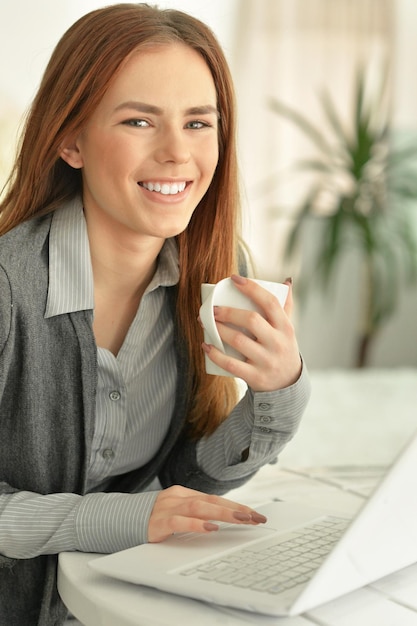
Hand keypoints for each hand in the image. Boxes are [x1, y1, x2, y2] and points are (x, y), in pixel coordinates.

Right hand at [148, 485, 266, 542]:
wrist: (118, 519)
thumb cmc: (151, 519)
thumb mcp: (176, 514)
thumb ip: (194, 515)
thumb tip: (222, 522)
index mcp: (183, 494)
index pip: (215, 499)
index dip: (236, 506)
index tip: (255, 515)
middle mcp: (177, 497)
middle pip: (211, 500)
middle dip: (236, 509)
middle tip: (256, 517)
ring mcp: (167, 508)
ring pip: (199, 507)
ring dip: (222, 513)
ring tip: (241, 519)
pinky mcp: (157, 522)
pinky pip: (179, 521)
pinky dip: (195, 524)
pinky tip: (210, 528)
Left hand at [202, 275, 301, 390]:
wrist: (288, 384)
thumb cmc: (282, 349)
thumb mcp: (288, 330)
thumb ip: (285, 306)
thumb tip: (286, 282)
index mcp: (285, 327)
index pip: (270, 302)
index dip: (252, 288)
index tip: (235, 279)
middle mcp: (277, 343)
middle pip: (251, 320)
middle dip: (228, 312)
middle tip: (213, 309)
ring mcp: (266, 360)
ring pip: (238, 340)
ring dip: (218, 330)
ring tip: (205, 323)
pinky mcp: (255, 377)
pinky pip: (231, 364)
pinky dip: (215, 354)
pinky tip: (206, 345)